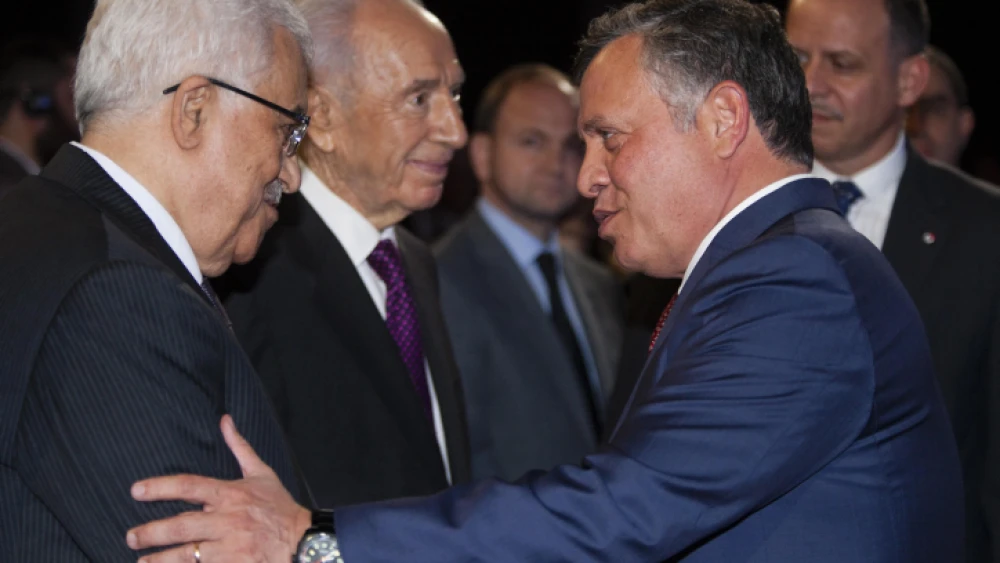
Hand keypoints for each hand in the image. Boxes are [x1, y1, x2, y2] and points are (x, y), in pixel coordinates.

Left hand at [126, 415, 311, 562]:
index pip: (189, 486)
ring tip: (141, 561)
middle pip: (181, 526)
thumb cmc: (279, 507)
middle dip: (151, 532)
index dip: (160, 487)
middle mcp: (228, 520)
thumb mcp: (262, 473)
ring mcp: (231, 547)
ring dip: (160, 560)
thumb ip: (239, 447)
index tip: (136, 491)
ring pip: (187, 555)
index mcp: (231, 494)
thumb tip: (225, 420)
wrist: (304, 541)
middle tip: (131, 536)